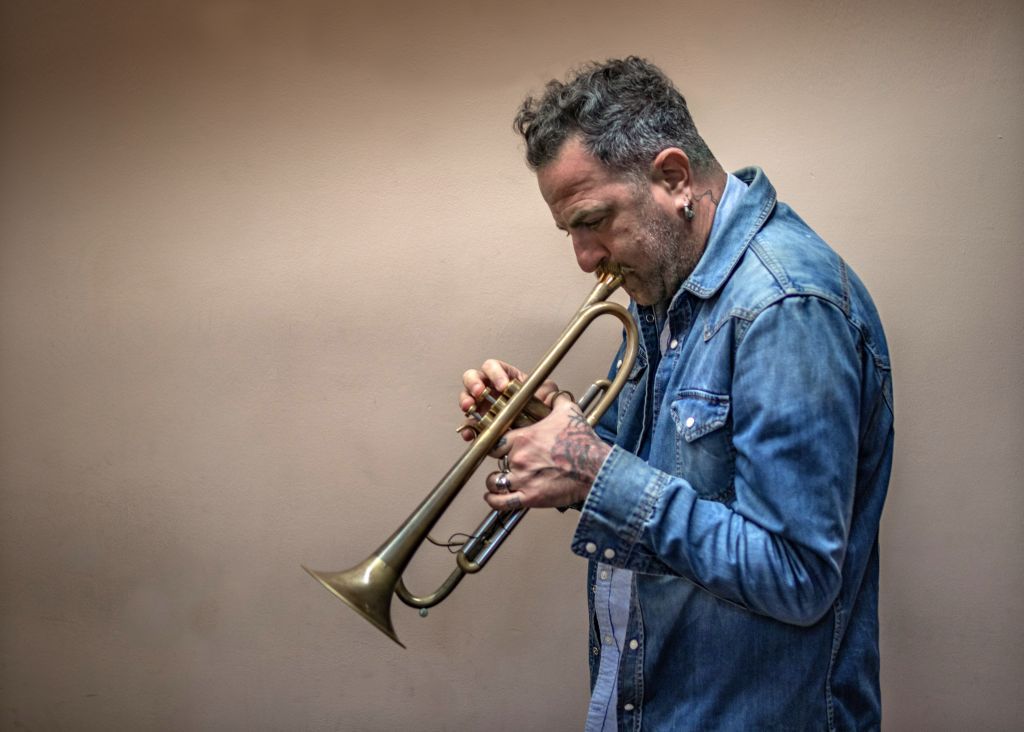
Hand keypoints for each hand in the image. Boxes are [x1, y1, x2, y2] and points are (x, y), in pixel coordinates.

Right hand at [458, 359, 558, 440]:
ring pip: (467, 397)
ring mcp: (482, 406)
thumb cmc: (541, 410)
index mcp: (504, 377)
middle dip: (474, 383)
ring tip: (470, 407)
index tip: (502, 386)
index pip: (493, 367)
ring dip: (465, 400)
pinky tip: (470, 433)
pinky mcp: (479, 425)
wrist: (538, 434)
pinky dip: (467, 429)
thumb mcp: (547, 396)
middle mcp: (489, 389)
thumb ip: (547, 390)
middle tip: (479, 392)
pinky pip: (469, 425)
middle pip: (473, 377)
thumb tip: (549, 390)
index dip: (495, 373)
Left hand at [483, 393, 610, 510]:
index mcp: (524, 438)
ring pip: (495, 481)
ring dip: (495, 481)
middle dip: (501, 461)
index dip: (497, 444)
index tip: (499, 447)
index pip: (496, 440)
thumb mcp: (569, 412)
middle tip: (508, 463)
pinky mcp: (530, 497)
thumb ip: (556, 400)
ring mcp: (523, 479)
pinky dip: (494, 500)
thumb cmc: (583, 443)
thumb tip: (553, 395)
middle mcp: (520, 458)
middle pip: (496, 460)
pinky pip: (502, 501)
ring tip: (500, 481)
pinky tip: (493, 497)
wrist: (596, 468)